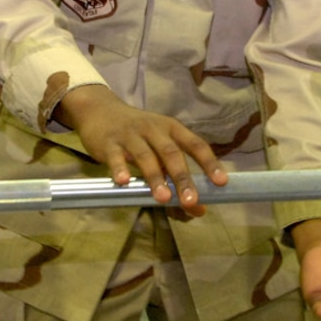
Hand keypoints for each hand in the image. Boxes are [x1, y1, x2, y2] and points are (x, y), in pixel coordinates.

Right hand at [58, 85, 227, 213]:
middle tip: (191, 200)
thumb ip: (175, 176)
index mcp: (172, 129)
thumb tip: (199, 209)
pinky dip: (120, 169)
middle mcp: (154, 129)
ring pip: (146, 156)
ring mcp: (131, 135)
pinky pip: (115, 157)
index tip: (221, 182)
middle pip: (172, 153)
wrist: (99, 111)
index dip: (209, 163)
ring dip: (155, 177)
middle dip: (182, 178)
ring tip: (162, 198)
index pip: (196, 145)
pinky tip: (124, 182)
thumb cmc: (138, 134)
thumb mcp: (158, 149)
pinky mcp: (109, 142)